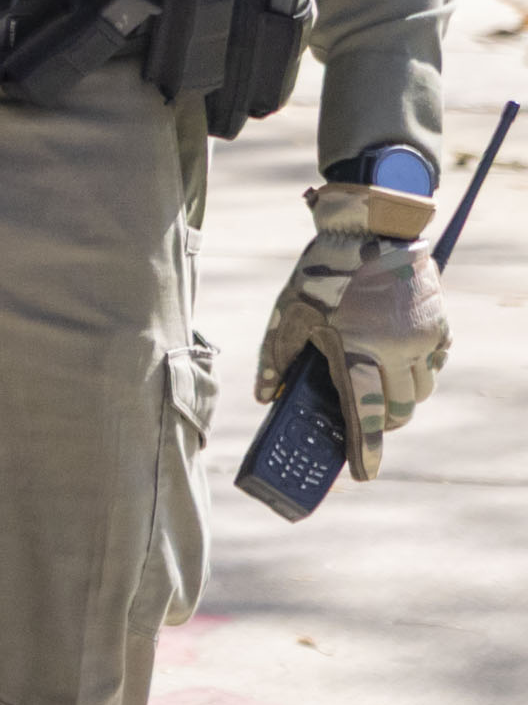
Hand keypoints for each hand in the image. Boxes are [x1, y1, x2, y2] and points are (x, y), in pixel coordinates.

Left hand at [261, 179, 454, 478]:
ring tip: (379, 385)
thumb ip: (275, 359)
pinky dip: (423, 371)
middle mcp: (395, 351)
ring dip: (403, 398)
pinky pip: (437, 363)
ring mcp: (422, 339)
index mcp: (355, 351)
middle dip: (383, 422)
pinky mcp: (439, 324)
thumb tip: (265, 397)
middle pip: (399, 410)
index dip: (365, 449)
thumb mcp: (287, 314)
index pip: (363, 414)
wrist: (370, 231)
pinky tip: (400, 360)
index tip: (364, 474)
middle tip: (365, 418)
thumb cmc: (320, 274)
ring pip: (422, 391)